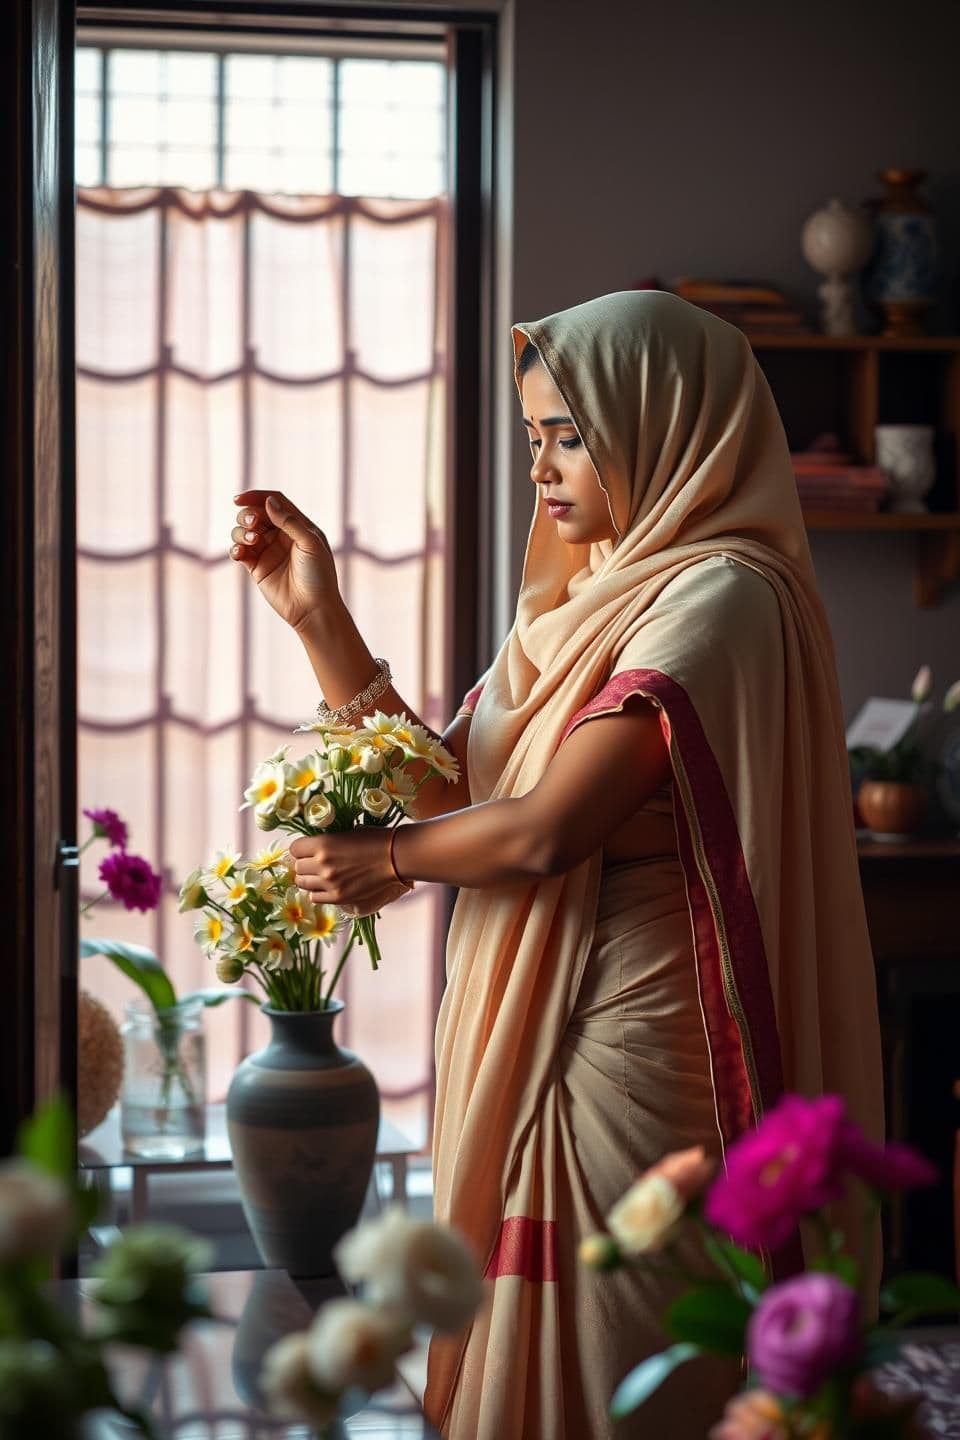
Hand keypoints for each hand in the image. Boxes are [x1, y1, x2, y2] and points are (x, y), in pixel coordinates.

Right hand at [230, 489, 339, 631]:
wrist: (313, 609)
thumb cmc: (319, 575)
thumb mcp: (310, 543)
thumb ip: (289, 522)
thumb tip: (268, 502)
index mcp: (298, 526)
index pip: (274, 503)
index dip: (256, 497)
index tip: (239, 499)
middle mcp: (281, 536)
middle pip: (256, 514)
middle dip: (248, 515)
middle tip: (253, 525)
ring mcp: (268, 551)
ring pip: (243, 531)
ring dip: (241, 532)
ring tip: (252, 541)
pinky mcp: (257, 568)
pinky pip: (240, 552)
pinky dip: (235, 548)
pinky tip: (239, 552)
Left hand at [289, 831, 408, 913]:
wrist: (394, 857)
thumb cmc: (374, 840)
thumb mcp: (346, 833)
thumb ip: (327, 842)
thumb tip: (313, 848)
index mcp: (323, 843)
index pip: (294, 849)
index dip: (300, 850)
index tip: (306, 851)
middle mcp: (322, 864)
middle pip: (297, 867)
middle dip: (305, 865)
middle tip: (315, 864)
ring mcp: (329, 882)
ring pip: (303, 883)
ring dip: (310, 879)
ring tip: (321, 876)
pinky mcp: (338, 897)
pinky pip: (315, 897)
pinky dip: (319, 892)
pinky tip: (328, 886)